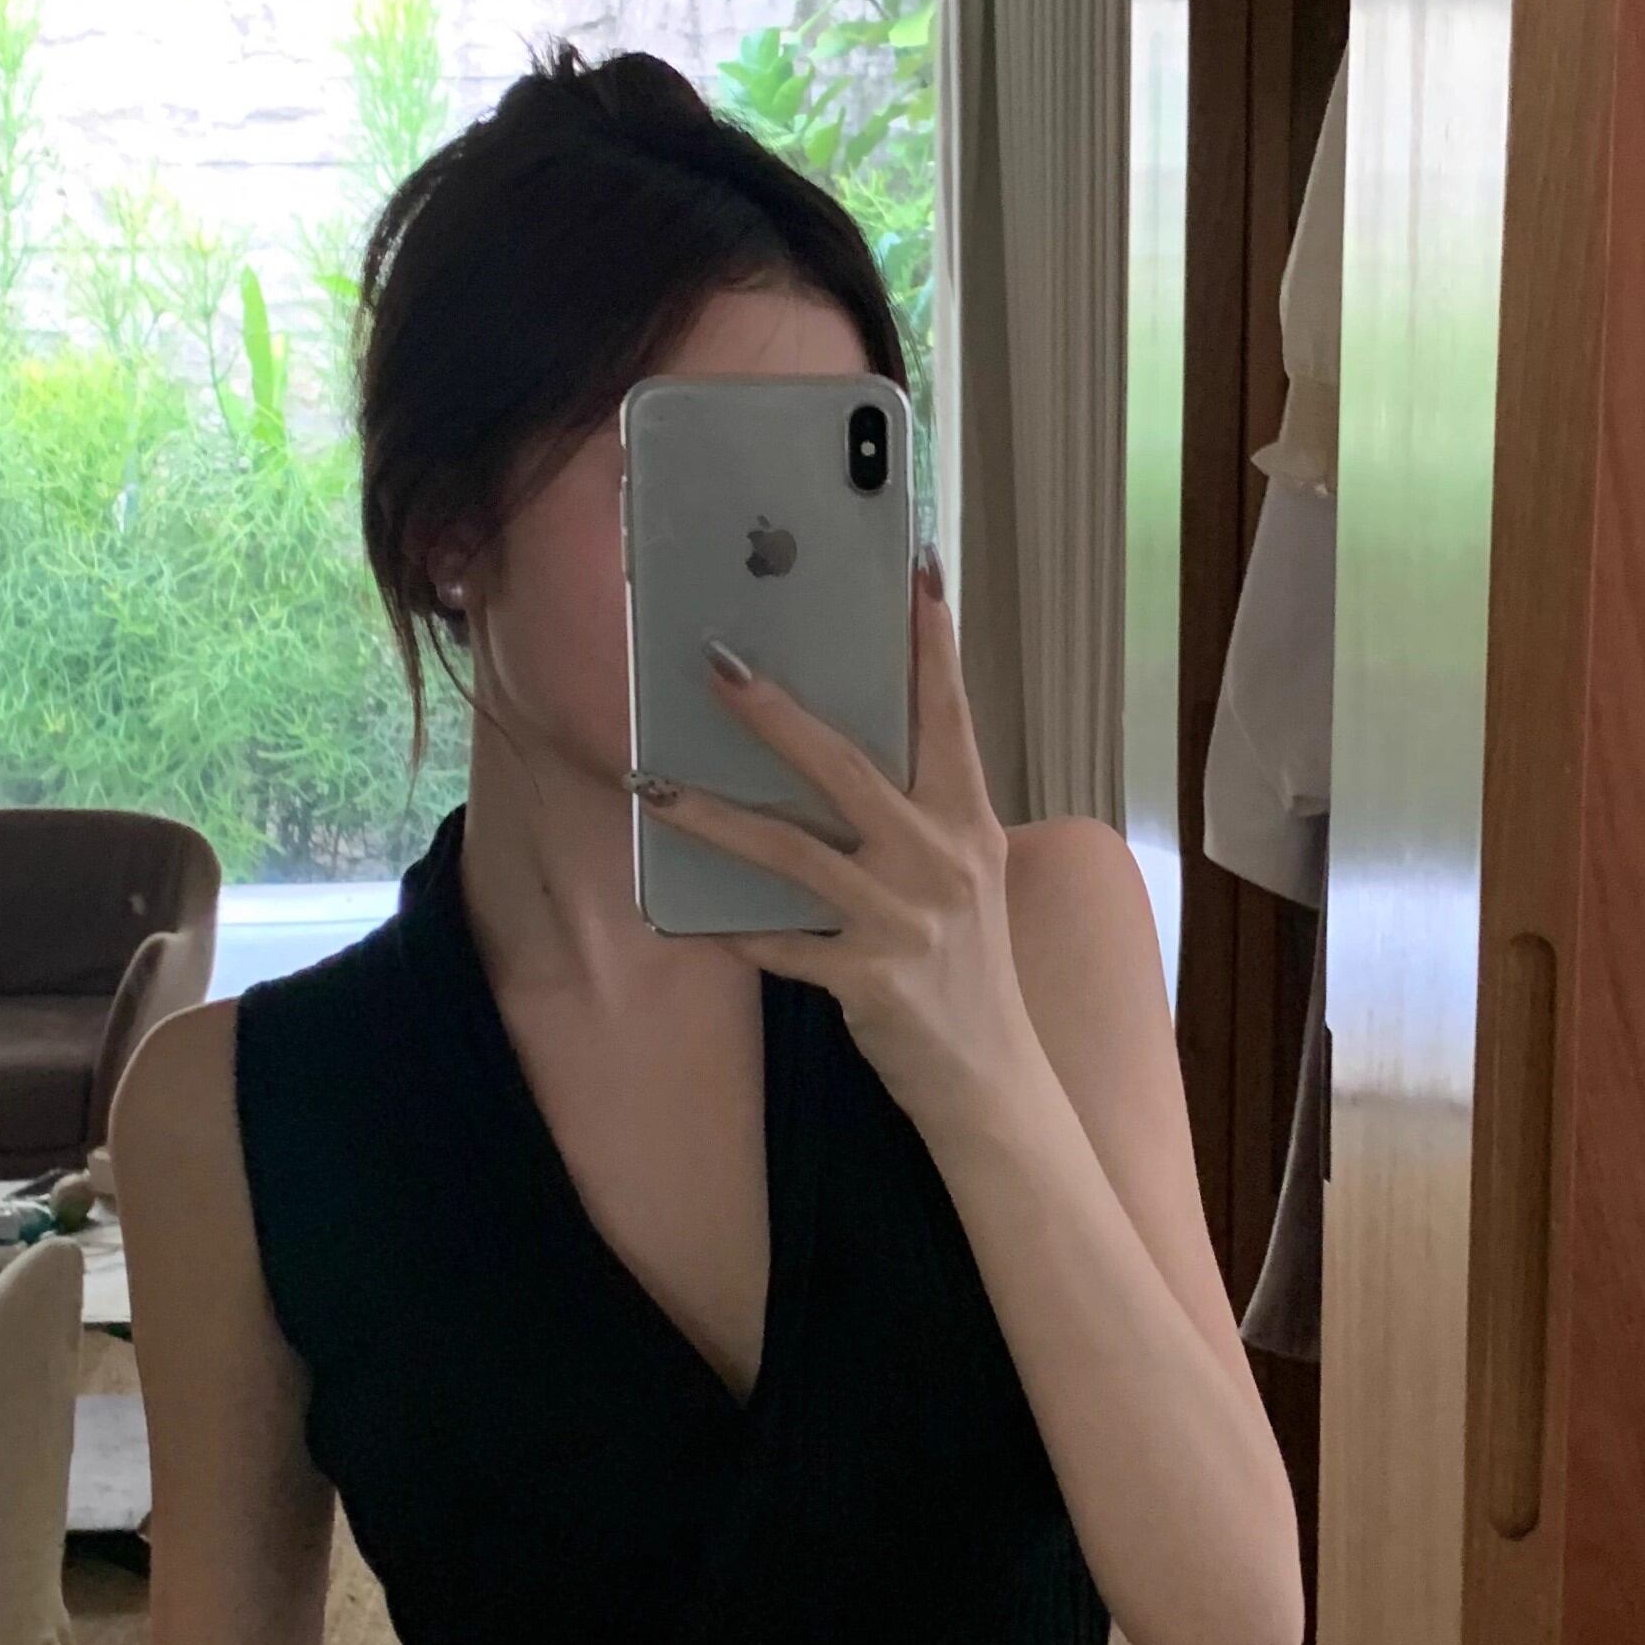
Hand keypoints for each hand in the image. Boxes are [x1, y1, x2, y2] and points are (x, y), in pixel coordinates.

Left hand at [632, 563, 1037, 1132]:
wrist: (992, 1078)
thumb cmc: (967, 970)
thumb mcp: (962, 879)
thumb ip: (915, 818)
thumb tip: (834, 757)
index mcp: (968, 823)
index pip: (949, 715)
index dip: (933, 641)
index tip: (917, 566)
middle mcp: (940, 861)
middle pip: (847, 769)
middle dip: (776, 714)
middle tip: (717, 663)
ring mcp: (904, 921)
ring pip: (791, 853)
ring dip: (713, 816)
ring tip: (651, 787)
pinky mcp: (869, 979)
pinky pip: (779, 945)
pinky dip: (731, 932)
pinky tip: (682, 917)